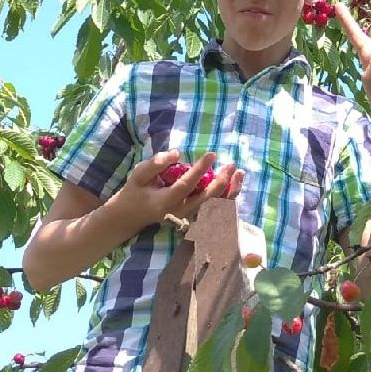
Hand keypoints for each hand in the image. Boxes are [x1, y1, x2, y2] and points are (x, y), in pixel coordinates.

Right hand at [111, 150, 243, 231]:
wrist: (131, 216)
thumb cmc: (135, 191)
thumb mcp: (138, 174)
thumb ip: (156, 163)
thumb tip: (177, 153)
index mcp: (165, 202)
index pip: (187, 185)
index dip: (200, 170)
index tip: (212, 154)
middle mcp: (180, 212)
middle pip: (206, 200)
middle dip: (221, 182)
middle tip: (230, 164)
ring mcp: (188, 218)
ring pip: (214, 207)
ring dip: (229, 190)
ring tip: (239, 172)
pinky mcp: (193, 218)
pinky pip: (215, 209)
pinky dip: (227, 197)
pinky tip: (236, 182)